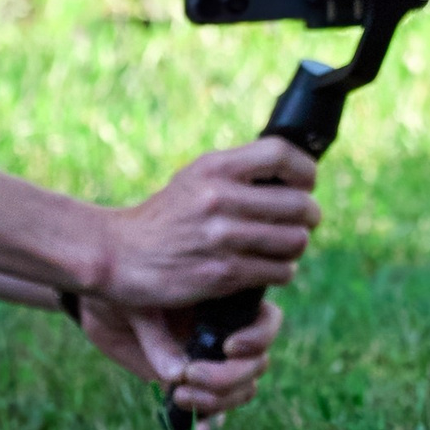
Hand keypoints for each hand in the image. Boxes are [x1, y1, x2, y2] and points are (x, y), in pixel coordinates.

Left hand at [79, 290, 283, 429]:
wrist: (103, 302)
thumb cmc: (125, 288)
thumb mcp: (139, 304)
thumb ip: (158, 336)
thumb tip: (177, 374)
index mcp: (227, 302)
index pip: (267, 321)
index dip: (258, 337)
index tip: (228, 347)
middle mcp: (227, 335)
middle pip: (257, 364)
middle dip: (229, 377)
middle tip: (191, 375)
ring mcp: (212, 364)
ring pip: (243, 390)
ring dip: (218, 401)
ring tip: (179, 396)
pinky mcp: (193, 387)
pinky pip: (215, 412)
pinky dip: (210, 424)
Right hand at [97, 136, 318, 310]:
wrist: (120, 255)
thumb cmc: (166, 215)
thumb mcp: (196, 177)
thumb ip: (238, 172)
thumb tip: (293, 175)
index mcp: (214, 168)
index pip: (281, 155)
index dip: (305, 169)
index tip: (307, 183)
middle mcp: (219, 199)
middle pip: (298, 204)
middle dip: (309, 216)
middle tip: (303, 221)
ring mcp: (221, 238)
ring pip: (294, 241)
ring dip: (295, 247)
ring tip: (283, 246)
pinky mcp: (222, 274)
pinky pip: (278, 272)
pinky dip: (281, 272)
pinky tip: (269, 268)